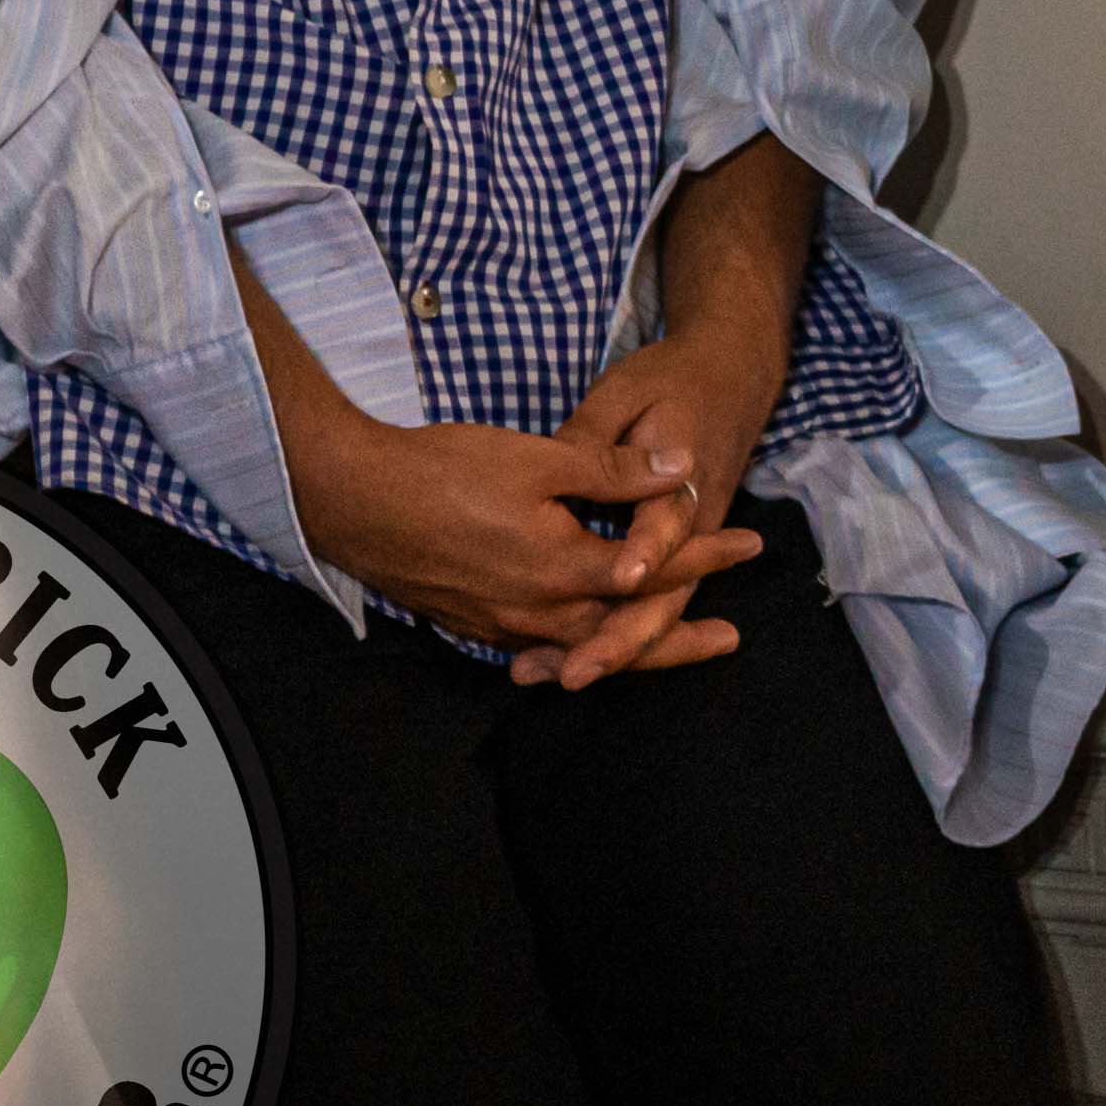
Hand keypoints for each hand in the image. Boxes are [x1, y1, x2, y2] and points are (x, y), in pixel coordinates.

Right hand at [276, 403, 755, 654]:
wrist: (355, 500)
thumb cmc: (446, 472)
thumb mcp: (541, 459)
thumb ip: (614, 470)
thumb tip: (679, 470)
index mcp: (563, 571)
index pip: (654, 569)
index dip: (706, 554)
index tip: (750, 544)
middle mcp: (537, 612)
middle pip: (626, 632)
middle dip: (682, 635)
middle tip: (730, 637)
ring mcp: (501, 624)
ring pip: (583, 646)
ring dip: (630, 646)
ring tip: (668, 645)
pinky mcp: (473, 622)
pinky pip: (540, 646)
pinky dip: (574, 647)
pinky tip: (582, 643)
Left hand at [516, 134, 822, 686]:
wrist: (733, 374)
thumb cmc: (675, 378)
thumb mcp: (628, 390)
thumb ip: (598, 436)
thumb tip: (560, 467)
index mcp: (683, 481)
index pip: (666, 527)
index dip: (646, 552)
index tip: (624, 577)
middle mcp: (691, 523)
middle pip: (665, 595)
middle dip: (621, 640)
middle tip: (576, 672)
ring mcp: (686, 543)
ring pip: (658, 611)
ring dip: (614, 649)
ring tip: (561, 677)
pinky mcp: (675, 552)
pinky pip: (650, 604)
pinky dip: (615, 634)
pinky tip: (564, 655)